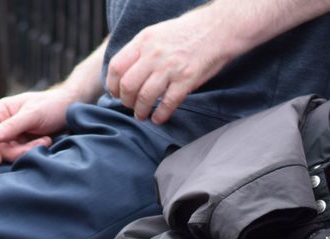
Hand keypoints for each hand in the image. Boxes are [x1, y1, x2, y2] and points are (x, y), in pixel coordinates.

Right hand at [0, 90, 72, 164]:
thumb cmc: (51, 106)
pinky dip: (33, 151)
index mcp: (0, 112)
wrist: (69, 109)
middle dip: (17, 151)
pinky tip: (46, 142)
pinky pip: (21, 155)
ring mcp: (12, 135)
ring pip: (10, 154)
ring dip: (28, 151)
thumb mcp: (32, 115)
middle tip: (41, 144)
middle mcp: (2, 124)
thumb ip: (11, 126)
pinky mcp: (22, 144)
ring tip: (46, 141)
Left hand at [106, 6, 239, 123]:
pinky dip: (160, 115)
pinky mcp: (187, 79)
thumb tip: (125, 71)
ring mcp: (170, 67)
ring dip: (140, 111)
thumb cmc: (187, 33)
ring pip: (145, 96)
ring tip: (142, 115)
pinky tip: (158, 119)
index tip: (115, 93)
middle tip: (129, 106)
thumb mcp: (157, 33)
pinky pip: (168, 103)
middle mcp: (154, 54)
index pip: (116, 66)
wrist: (217, 29)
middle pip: (128, 85)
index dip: (112, 84)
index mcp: (143, 41)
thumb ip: (140, 50)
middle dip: (125, 101)